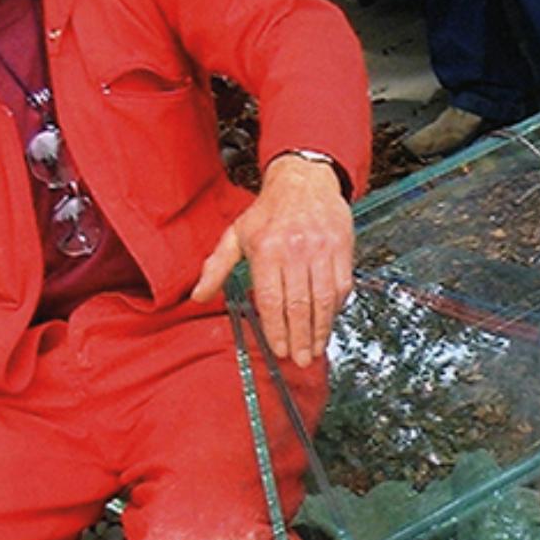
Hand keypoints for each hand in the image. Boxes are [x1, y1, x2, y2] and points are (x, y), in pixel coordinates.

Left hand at [190, 153, 353, 366]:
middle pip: (299, 305)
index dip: (276, 329)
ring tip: (315, 349)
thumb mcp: (236, 234)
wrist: (305, 179)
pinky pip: (341, 286)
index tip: (279, 350)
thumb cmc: (269, 210)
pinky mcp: (342, 248)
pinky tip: (328, 322)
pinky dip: (336, 309)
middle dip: (300, 338)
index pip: (272, 299)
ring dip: (320, 330)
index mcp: (266, 248)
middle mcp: (295, 249)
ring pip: (324, 300)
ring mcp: (321, 249)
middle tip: (299, 360)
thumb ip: (216, 266)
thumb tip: (198, 296)